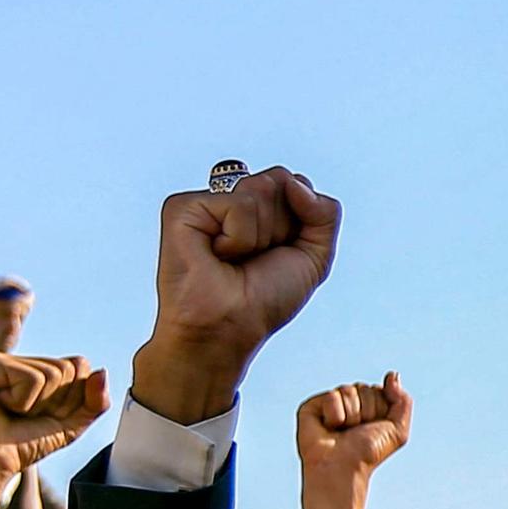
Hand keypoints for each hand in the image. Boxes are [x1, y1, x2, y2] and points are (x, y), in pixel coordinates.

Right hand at [0, 354, 108, 489]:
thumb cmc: (24, 444)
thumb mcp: (72, 425)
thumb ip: (95, 401)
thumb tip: (101, 371)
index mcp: (42, 369)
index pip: (81, 366)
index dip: (73, 399)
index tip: (46, 415)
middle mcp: (24, 361)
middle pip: (70, 368)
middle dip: (57, 402)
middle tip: (26, 416)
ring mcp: (7, 359)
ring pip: (53, 373)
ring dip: (38, 404)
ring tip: (12, 412)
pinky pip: (31, 379)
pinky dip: (22, 402)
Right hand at [131, 168, 339, 421]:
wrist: (230, 328)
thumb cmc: (264, 299)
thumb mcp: (314, 255)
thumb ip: (324, 211)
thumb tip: (294, 181)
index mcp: (259, 206)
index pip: (298, 185)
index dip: (300, 225)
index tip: (276, 254)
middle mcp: (232, 198)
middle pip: (282, 180)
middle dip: (282, 227)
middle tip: (254, 258)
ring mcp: (207, 201)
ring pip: (262, 189)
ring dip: (261, 236)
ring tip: (234, 259)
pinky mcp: (184, 207)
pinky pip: (238, 205)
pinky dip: (239, 239)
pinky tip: (217, 255)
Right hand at [295, 375, 411, 508]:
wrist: (343, 469)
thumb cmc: (368, 453)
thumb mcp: (398, 429)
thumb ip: (403, 401)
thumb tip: (392, 375)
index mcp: (368, 404)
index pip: (380, 390)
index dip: (380, 411)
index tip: (372, 429)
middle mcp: (349, 402)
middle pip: (365, 388)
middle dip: (367, 412)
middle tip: (356, 432)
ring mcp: (330, 403)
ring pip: (349, 391)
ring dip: (351, 416)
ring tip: (342, 431)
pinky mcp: (312, 406)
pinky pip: (332, 396)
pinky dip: (335, 415)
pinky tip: (329, 428)